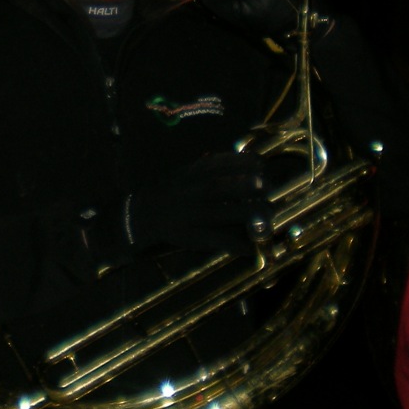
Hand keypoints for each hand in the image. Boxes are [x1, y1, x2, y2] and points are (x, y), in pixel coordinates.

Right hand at [84, 150, 268, 264]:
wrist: (142, 215)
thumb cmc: (170, 192)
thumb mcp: (186, 173)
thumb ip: (209, 167)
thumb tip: (241, 160)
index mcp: (189, 174)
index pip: (217, 164)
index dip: (240, 163)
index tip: (260, 164)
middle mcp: (189, 192)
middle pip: (218, 187)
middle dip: (242, 185)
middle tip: (266, 185)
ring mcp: (189, 215)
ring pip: (220, 213)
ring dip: (244, 213)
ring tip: (267, 213)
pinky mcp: (190, 236)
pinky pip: (215, 240)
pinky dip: (235, 244)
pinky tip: (251, 248)